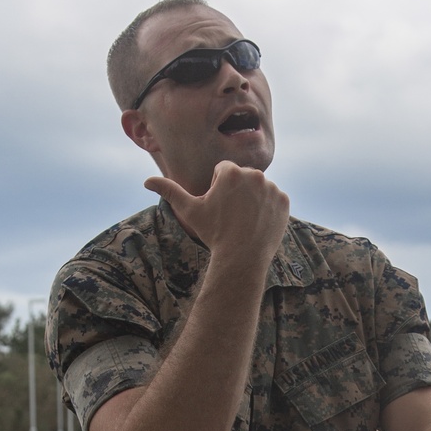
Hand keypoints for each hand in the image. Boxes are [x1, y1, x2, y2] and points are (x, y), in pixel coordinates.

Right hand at [145, 162, 288, 268]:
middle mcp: (253, 174)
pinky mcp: (284, 200)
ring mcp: (271, 187)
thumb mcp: (190, 211)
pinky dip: (268, 209)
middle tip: (233, 217)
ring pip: (258, 188)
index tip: (220, 209)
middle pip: (242, 178)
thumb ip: (170, 191)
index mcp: (230, 171)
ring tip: (246, 221)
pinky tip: (259, 223)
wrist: (241, 258)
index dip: (218, 190)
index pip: (223, 172)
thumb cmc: (213, 234)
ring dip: (253, 199)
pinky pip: (274, 199)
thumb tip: (146, 181)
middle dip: (237, 193)